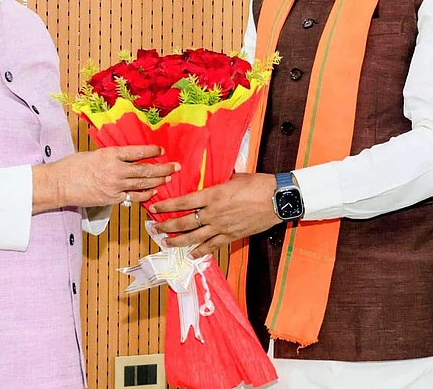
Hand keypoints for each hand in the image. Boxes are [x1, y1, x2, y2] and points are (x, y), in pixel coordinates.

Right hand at [33, 145, 178, 210]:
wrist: (59, 184)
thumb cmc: (73, 166)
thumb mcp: (94, 154)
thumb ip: (112, 156)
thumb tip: (127, 157)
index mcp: (110, 154)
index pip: (137, 152)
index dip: (152, 151)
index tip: (162, 149)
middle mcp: (115, 170)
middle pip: (145, 169)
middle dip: (163, 168)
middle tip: (175, 166)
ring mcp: (115, 186)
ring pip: (142, 184)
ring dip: (158, 181)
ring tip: (169, 178)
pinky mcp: (112, 199)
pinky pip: (133, 197)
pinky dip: (144, 194)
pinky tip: (152, 192)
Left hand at [150, 173, 280, 258]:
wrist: (277, 199)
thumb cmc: (258, 184)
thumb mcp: (235, 178)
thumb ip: (220, 182)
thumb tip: (214, 181)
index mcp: (213, 195)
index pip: (183, 202)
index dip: (167, 206)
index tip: (154, 209)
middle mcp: (213, 213)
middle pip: (184, 222)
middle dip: (167, 226)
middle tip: (154, 229)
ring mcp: (222, 226)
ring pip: (194, 237)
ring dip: (178, 241)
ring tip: (167, 243)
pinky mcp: (232, 236)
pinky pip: (212, 246)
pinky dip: (200, 251)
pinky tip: (192, 255)